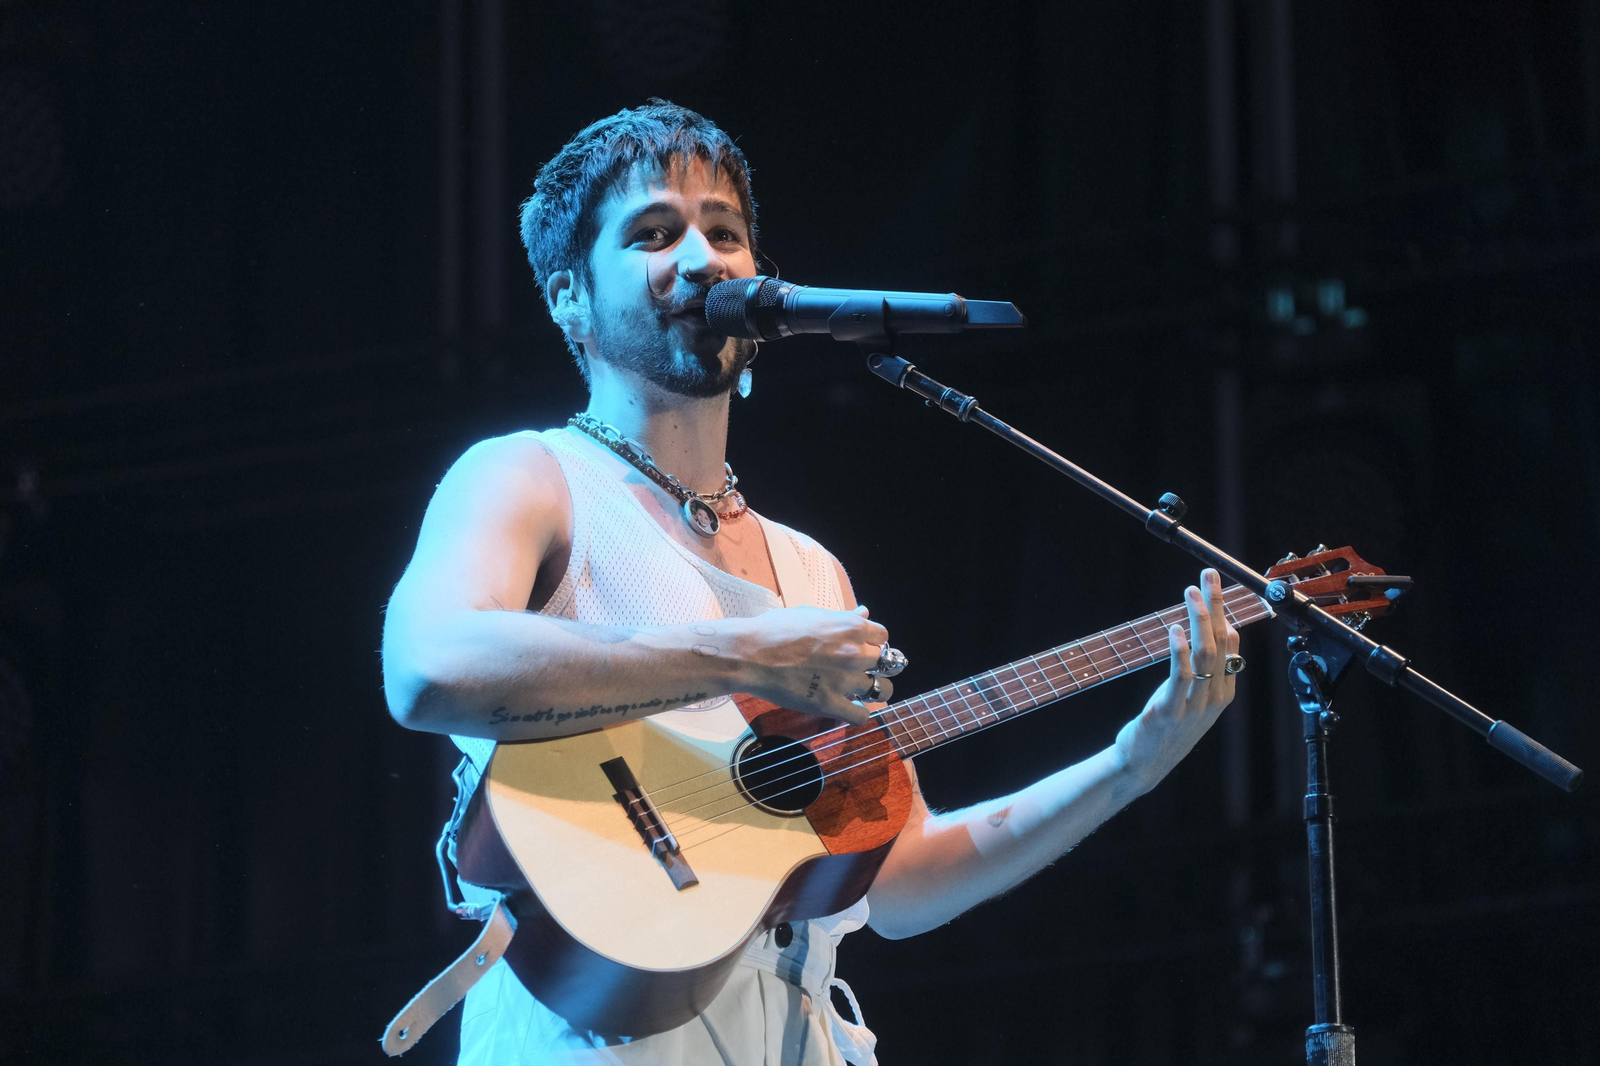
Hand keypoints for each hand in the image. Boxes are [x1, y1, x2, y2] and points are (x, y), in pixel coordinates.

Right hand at [731, 605, 892, 725]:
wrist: (750, 654)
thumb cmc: (776, 628)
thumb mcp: (812, 614)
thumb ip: (842, 617)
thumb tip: (864, 614)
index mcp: (851, 627)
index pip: (883, 636)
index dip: (873, 642)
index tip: (864, 646)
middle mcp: (854, 653)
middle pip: (885, 663)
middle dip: (874, 665)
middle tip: (859, 668)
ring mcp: (844, 680)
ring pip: (881, 690)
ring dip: (876, 690)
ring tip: (864, 691)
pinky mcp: (829, 703)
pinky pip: (860, 715)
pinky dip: (859, 713)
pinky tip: (851, 708)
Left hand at [1113, 569, 1238, 792]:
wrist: (1142, 765)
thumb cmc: (1167, 729)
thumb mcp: (1194, 699)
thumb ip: (1207, 671)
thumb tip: (1216, 631)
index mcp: (1223, 693)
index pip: (1231, 645)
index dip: (1224, 612)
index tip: (1213, 586)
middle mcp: (1213, 698)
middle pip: (1220, 643)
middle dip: (1216, 605)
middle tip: (1208, 576)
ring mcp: (1193, 706)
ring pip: (1205, 655)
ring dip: (1199, 619)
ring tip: (1191, 592)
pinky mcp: (1169, 711)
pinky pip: (1180, 676)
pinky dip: (1179, 650)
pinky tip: (1175, 628)